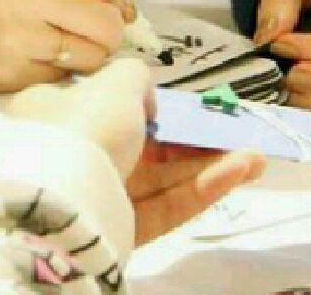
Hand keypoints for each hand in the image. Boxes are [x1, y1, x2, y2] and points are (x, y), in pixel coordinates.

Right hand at [0, 0, 133, 91]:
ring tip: (60, 32)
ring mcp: (18, 39)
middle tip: (85, 13)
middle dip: (108, 18)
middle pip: (110, 21)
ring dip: (87, 46)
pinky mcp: (9, 76)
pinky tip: (34, 49)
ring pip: (94, 56)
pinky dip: (58, 66)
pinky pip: (62, 77)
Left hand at [7, 60, 264, 243]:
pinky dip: (200, 190)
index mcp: (55, 112)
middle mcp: (71, 154)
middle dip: (192, 139)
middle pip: (142, 145)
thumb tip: (147, 98)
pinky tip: (238, 172)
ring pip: (159, 178)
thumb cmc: (86, 127)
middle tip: (232, 134)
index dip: (149, 106)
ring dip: (208, 164)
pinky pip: (162, 207)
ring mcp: (93, 196)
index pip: (105, 105)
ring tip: (255, 157)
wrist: (60, 204)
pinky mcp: (114, 233)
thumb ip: (137, 78)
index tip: (186, 108)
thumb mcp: (115, 82)